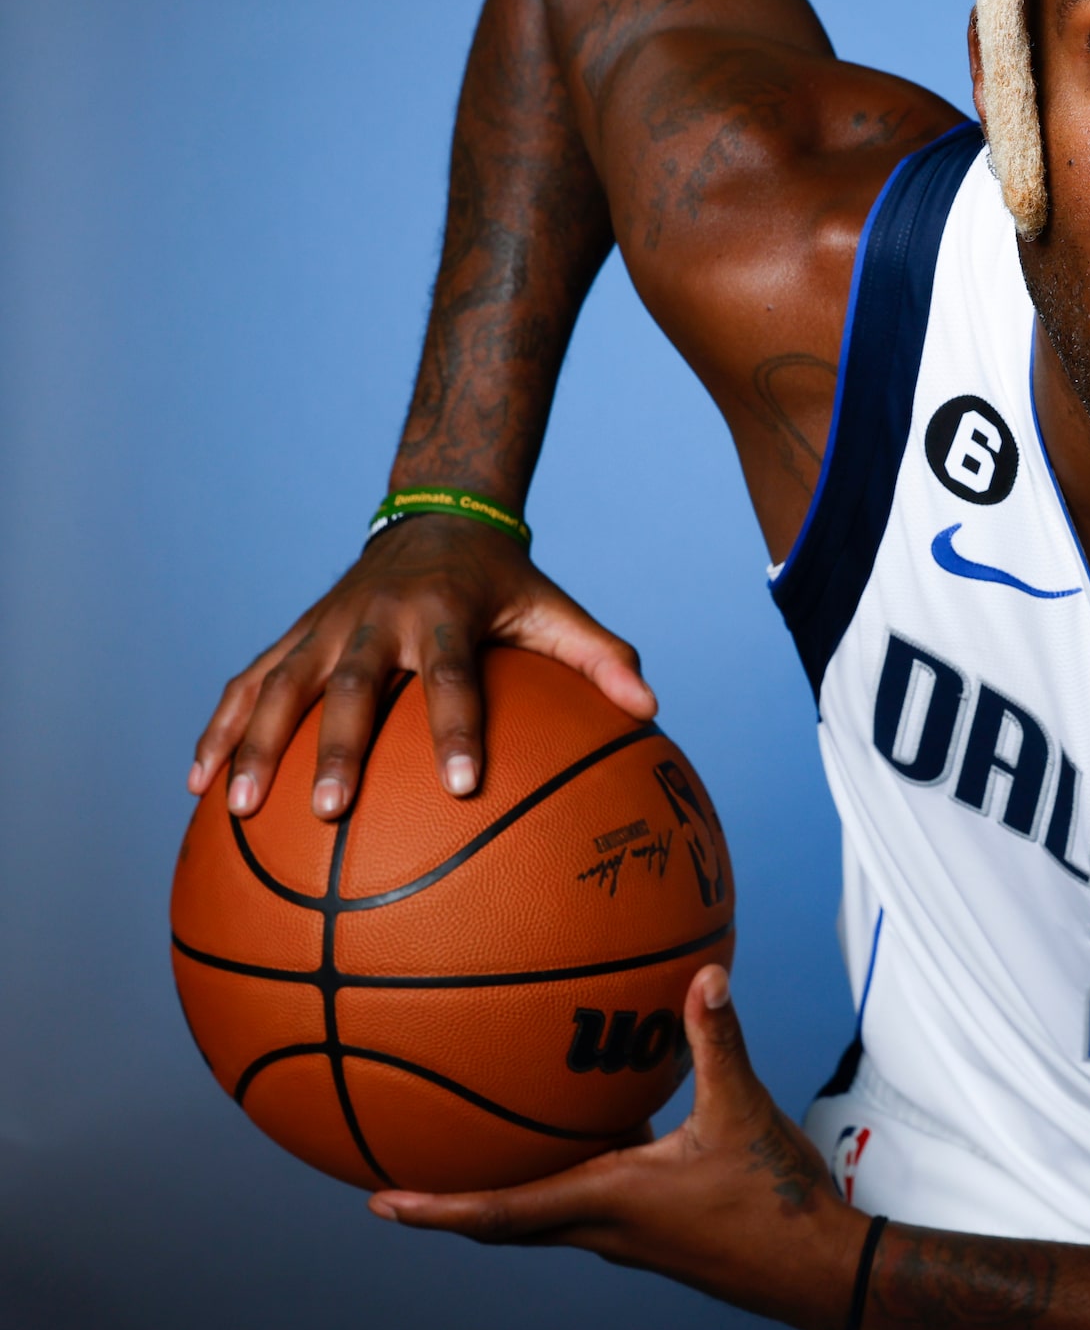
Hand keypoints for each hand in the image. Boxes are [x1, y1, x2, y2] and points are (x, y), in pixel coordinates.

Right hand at [189, 513, 655, 820]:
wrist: (436, 517)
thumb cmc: (503, 582)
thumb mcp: (554, 607)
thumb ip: (600, 656)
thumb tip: (651, 707)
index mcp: (444, 613)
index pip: (451, 675)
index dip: (457, 728)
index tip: (464, 786)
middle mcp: (375, 618)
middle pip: (351, 687)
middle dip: (336, 747)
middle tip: (327, 812)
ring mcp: (326, 626)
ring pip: (279, 686)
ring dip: (255, 745)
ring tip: (237, 808)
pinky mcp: (294, 637)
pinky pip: (248, 684)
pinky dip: (222, 729)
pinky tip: (199, 785)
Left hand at [367, 966, 863, 1329]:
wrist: (817, 1270)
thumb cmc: (776, 1203)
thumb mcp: (745, 1111)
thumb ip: (717, 1042)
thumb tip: (704, 974)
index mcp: (610, 1202)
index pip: (502, 1213)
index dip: (437, 1210)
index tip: (380, 1202)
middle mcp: (606, 1228)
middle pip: (507, 1222)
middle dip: (453, 1204)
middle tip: (401, 1182)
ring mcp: (630, 1235)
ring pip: (547, 1213)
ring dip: (506, 1192)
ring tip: (479, 1151)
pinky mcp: (657, 1232)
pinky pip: (591, 1200)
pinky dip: (568, 1172)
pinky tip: (591, 1130)